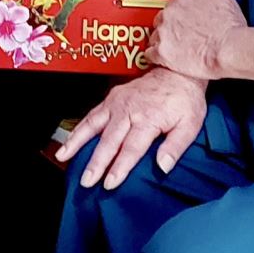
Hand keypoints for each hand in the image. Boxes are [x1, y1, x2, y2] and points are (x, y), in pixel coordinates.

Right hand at [57, 69, 206, 188]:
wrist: (177, 69)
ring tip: (62, 156)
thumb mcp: (190, 124)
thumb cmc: (184, 99)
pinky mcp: (112, 98)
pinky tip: (69, 140)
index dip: (120, 167)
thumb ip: (175, 146)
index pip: (131, 148)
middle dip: (96, 162)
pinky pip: (91, 114)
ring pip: (93, 125)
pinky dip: (78, 128)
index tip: (110, 183)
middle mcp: (129, 110)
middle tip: (87, 180)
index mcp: (149, 118)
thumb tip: (163, 166)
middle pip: (109, 140)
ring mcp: (117, 103)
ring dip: (77, 142)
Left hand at [148, 0, 247, 79]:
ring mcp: (163, 34)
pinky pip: (149, 55)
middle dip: (168, 30)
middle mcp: (168, 15)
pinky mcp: (161, 53)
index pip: (170, 7)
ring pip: (154, 38)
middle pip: (160, 22)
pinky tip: (163, 61)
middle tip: (180, 39)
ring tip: (174, 52)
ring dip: (161, 44)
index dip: (177, 18)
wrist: (230, 49)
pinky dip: (155, 58)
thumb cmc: (230, 26)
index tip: (182, 24)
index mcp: (180, 1)